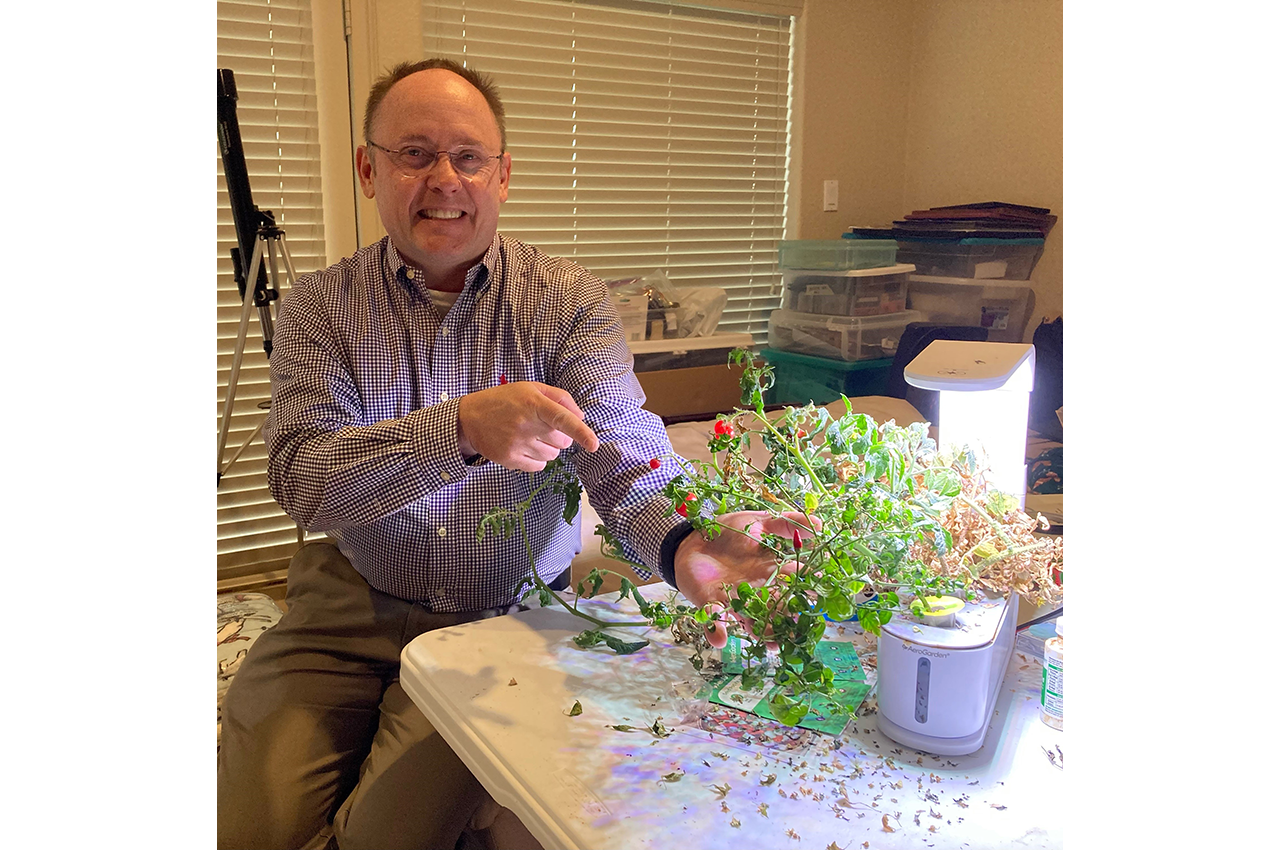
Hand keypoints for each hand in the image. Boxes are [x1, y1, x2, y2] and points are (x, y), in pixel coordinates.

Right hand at [457, 382, 598, 471]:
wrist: (469, 418)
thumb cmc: (504, 400)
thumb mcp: (531, 388)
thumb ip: (559, 398)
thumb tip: (580, 417)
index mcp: (533, 403)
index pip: (562, 418)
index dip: (581, 432)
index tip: (594, 444)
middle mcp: (526, 424)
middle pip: (562, 441)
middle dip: (559, 436)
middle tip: (542, 427)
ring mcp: (517, 444)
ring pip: (552, 455)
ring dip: (548, 448)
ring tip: (530, 435)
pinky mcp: (510, 459)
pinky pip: (539, 466)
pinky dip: (537, 459)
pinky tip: (524, 447)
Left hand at [672, 510, 819, 648]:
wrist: (691, 537)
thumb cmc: (727, 531)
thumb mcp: (758, 522)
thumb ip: (785, 523)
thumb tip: (820, 524)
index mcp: (770, 569)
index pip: (792, 579)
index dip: (805, 585)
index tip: (818, 592)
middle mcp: (756, 588)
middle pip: (775, 606)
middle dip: (787, 618)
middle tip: (799, 630)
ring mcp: (733, 597)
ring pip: (751, 618)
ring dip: (761, 631)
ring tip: (772, 645)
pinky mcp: (710, 601)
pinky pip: (714, 617)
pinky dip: (715, 629)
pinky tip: (719, 638)